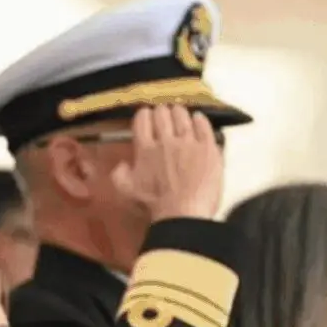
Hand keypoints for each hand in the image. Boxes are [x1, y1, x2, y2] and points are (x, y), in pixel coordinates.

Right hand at [109, 105, 224, 221]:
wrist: (183, 214)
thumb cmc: (155, 205)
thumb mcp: (127, 192)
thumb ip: (119, 175)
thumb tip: (122, 164)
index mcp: (145, 150)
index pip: (142, 121)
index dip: (144, 115)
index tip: (146, 116)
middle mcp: (166, 141)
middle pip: (162, 115)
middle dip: (161, 112)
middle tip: (163, 114)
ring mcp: (189, 142)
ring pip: (182, 116)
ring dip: (179, 112)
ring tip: (179, 113)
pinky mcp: (208, 148)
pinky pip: (204, 126)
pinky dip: (200, 120)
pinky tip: (198, 118)